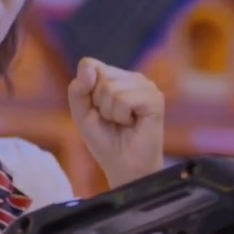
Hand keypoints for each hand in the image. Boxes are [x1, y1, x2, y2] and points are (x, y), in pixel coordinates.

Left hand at [67, 57, 164, 186]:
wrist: (125, 167)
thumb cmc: (106, 141)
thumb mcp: (82, 115)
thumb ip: (78, 90)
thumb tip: (88, 66)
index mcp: (117, 77)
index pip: (90, 65)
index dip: (86, 90)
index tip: (97, 110)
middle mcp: (133, 77)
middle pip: (100, 76)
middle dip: (98, 103)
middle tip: (112, 120)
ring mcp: (146, 86)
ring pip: (111, 88)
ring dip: (110, 112)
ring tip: (123, 123)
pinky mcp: (154, 98)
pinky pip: (123, 99)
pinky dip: (121, 116)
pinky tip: (132, 123)